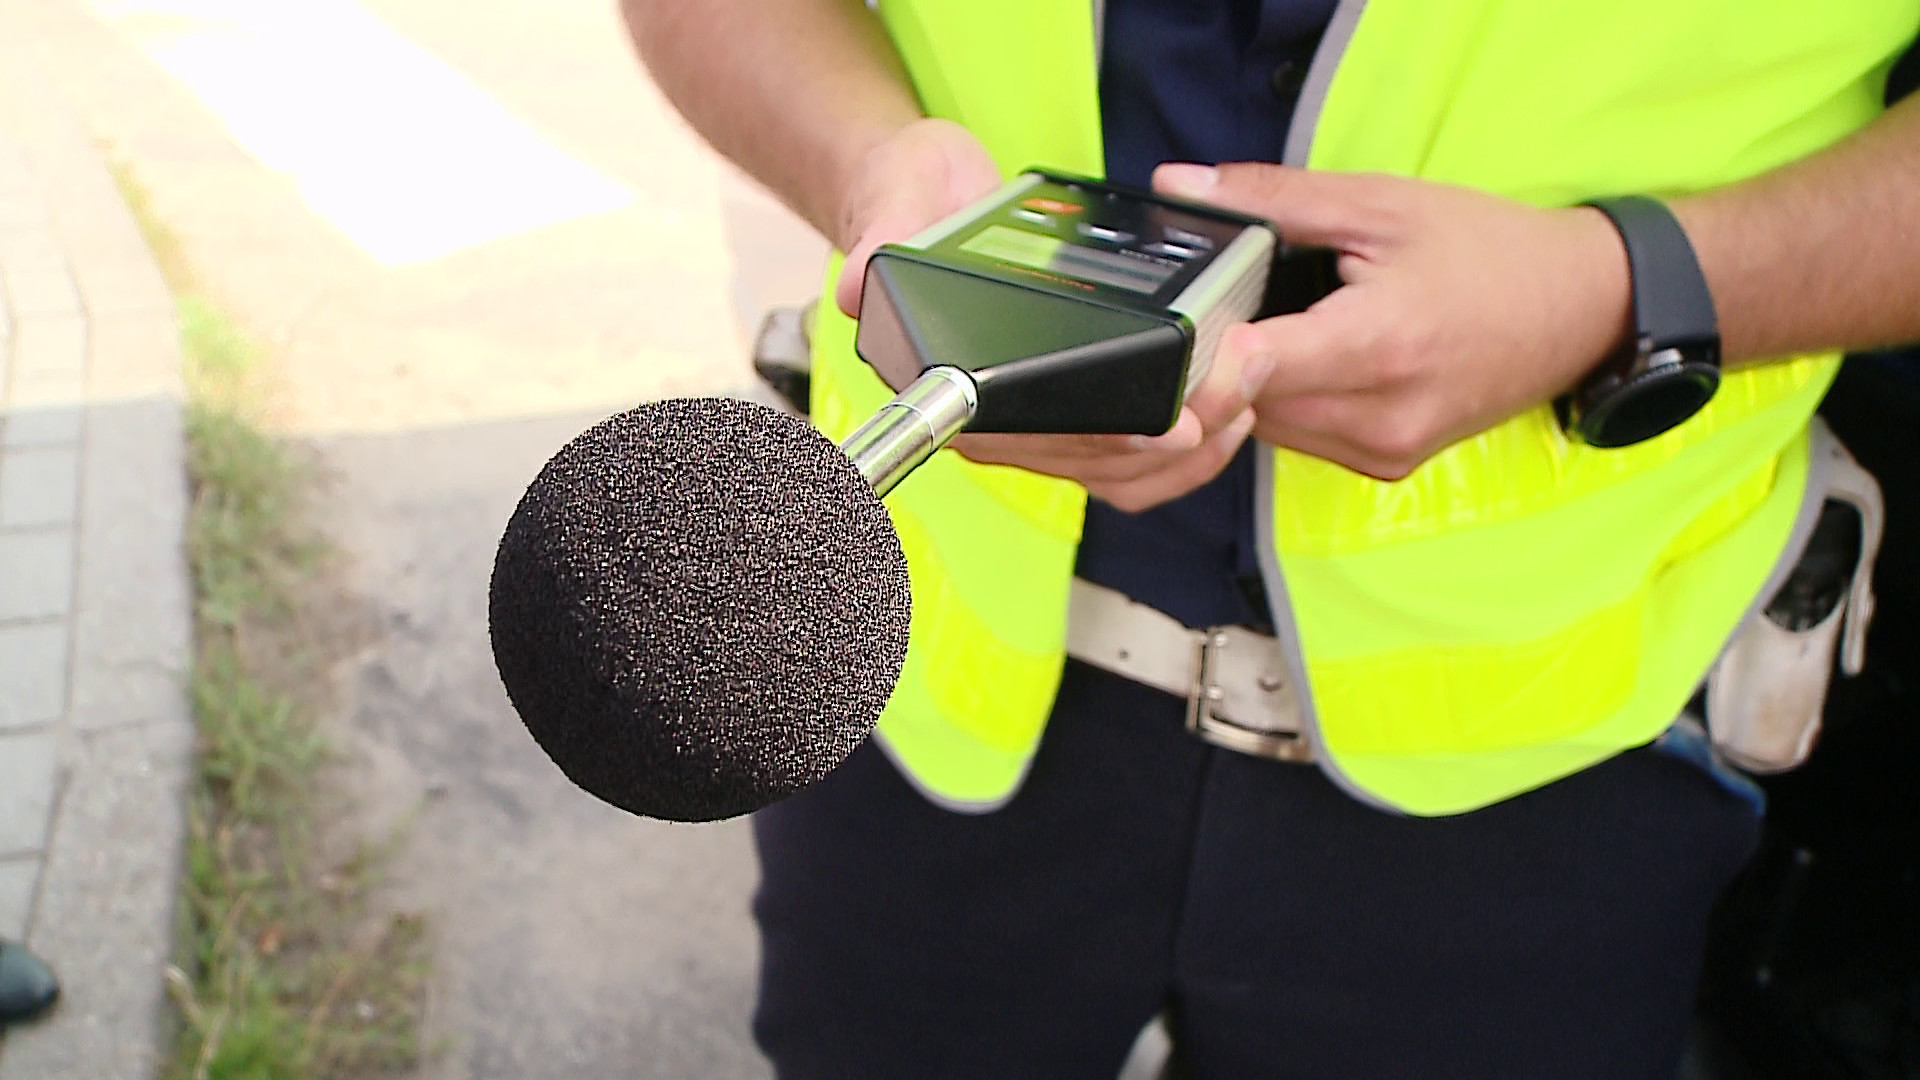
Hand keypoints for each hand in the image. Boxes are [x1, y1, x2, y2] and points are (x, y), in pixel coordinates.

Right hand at [836, 124, 1263, 510]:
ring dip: (1194, 451)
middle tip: (1239, 387)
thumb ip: (882, 237)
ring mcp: (1034, 423)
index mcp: (949, 384)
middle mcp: (991, 419)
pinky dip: (1187, 448)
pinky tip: (1231, 410)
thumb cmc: (910, 197)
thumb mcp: (896, 196)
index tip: (1170, 430)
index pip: (1031, 438)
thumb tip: (857, 283)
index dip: (1104, 442)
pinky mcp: (1070, 413)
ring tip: (1247, 397)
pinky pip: (1132, 459)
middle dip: (1178, 436)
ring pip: (1122, 474)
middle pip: (1094, 463)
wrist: (928, 192)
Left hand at [1154, 163, 1633, 479]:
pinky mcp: (1387, 467)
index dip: (1202, 348)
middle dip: (1229, 354)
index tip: (1186, 325)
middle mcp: (1380, 416)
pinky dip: (1293, 401)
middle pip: (1245, 400)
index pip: (1249, 371)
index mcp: (1379, 345)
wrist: (1581, 310)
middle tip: (1244, 301)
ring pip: (1266, 426)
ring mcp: (1385, 450)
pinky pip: (1301, 438)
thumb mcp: (1379, 204)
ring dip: (1258, 381)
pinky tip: (1322, 359)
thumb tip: (1182, 186)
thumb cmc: (1489, 251)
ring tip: (1294, 325)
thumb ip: (1272, 200)